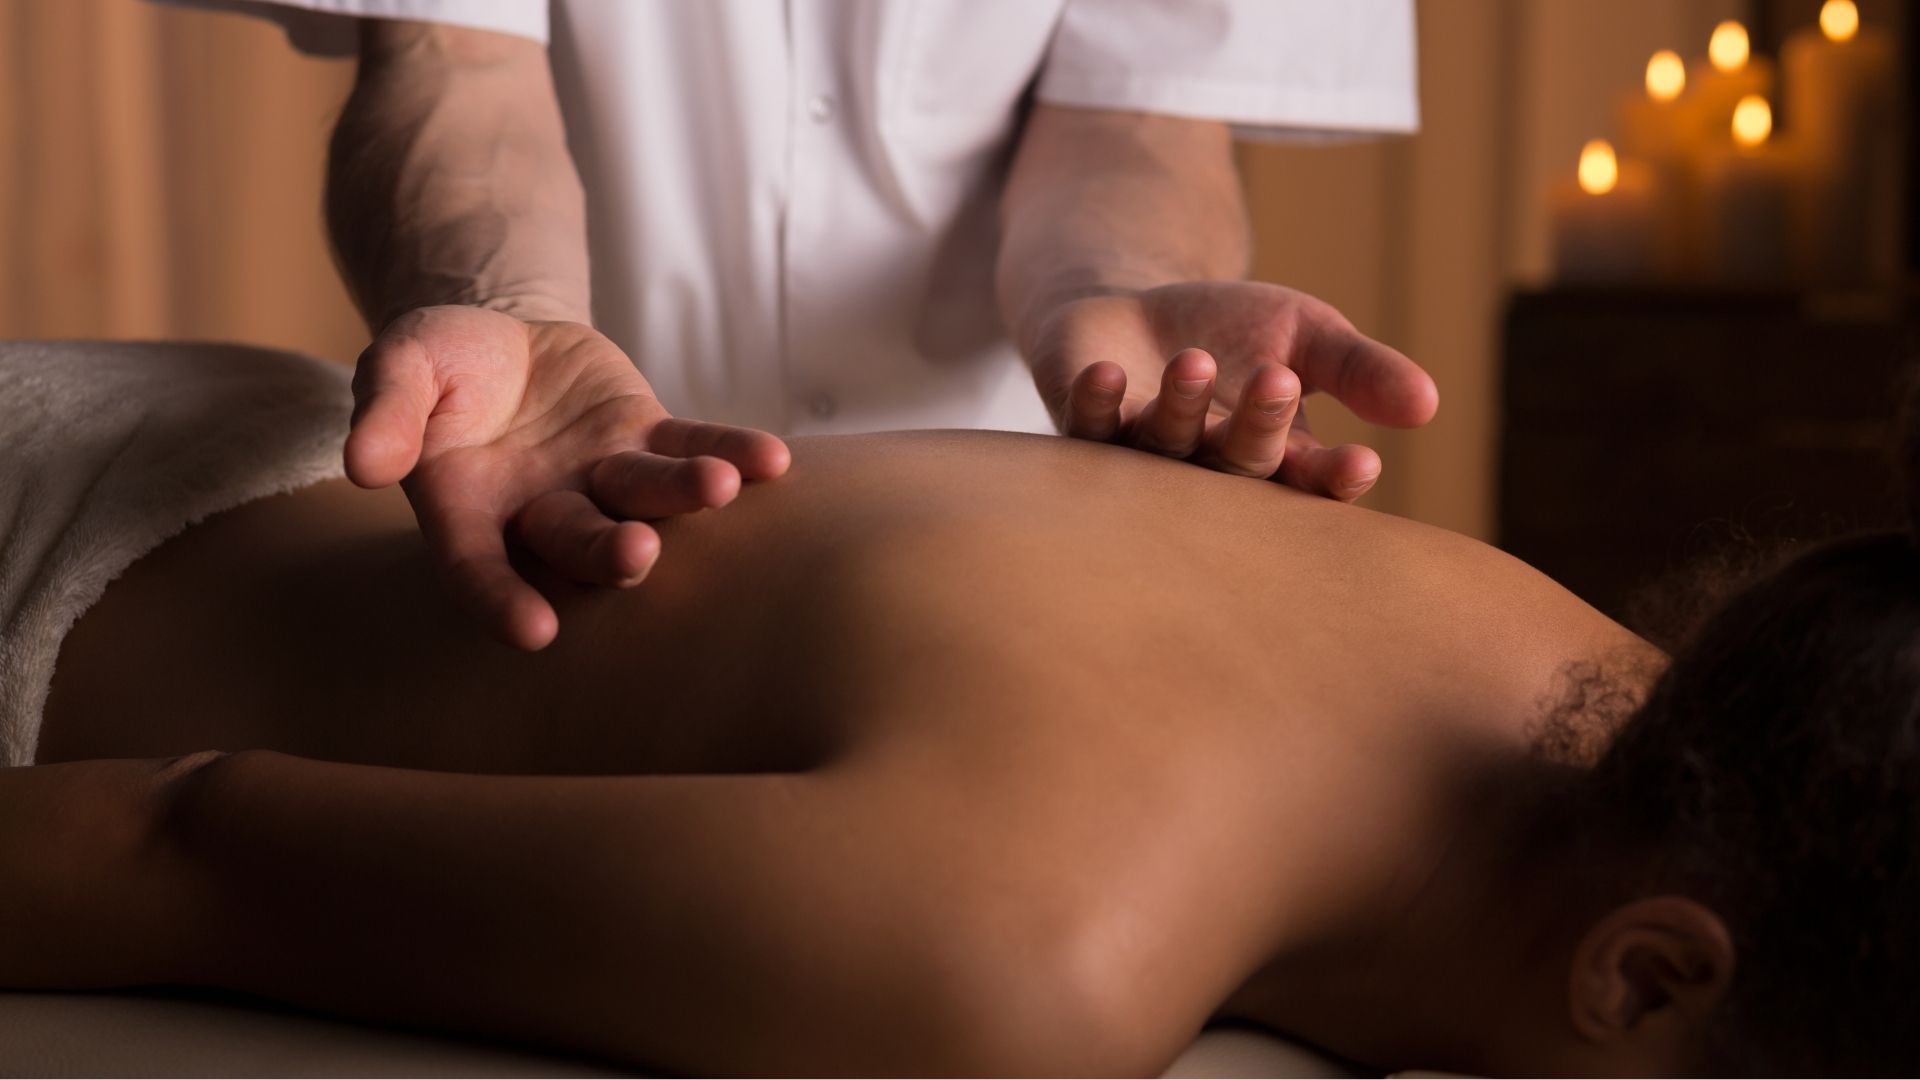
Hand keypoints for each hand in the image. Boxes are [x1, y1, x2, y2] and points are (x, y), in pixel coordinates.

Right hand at [345, 306, 790, 649]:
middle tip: (636, 558)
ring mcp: (604, 479)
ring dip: (680, 499)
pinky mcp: (649, 438)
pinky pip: (694, 449)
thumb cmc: (437, 368)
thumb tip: (361, 463)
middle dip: (607, 553)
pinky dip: (732, 454)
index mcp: (470, 513)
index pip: (481, 571)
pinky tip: (772, 461)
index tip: (532, 633)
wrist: (497, 338)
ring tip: (717, 488)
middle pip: (577, 543)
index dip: (501, 602)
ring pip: (645, 500)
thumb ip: (385, 412)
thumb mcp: (398, 368)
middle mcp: (544, 512)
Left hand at [1025, 282, 1437, 499]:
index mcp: (1271, 457)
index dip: (1331, 480)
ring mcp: (1142, 454)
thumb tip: (1429, 404)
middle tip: (1280, 382)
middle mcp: (1206, 469)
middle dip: (1258, 427)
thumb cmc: (1233, 333)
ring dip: (1182, 406)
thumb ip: (1361, 370)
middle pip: (1237, 467)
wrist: (1138, 310)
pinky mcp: (1086, 427)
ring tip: (1196, 361)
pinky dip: (1098, 401)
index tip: (1361, 464)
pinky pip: (1089, 426)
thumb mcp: (1307, 336)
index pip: (1308, 483)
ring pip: (1164, 447)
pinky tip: (1107, 374)